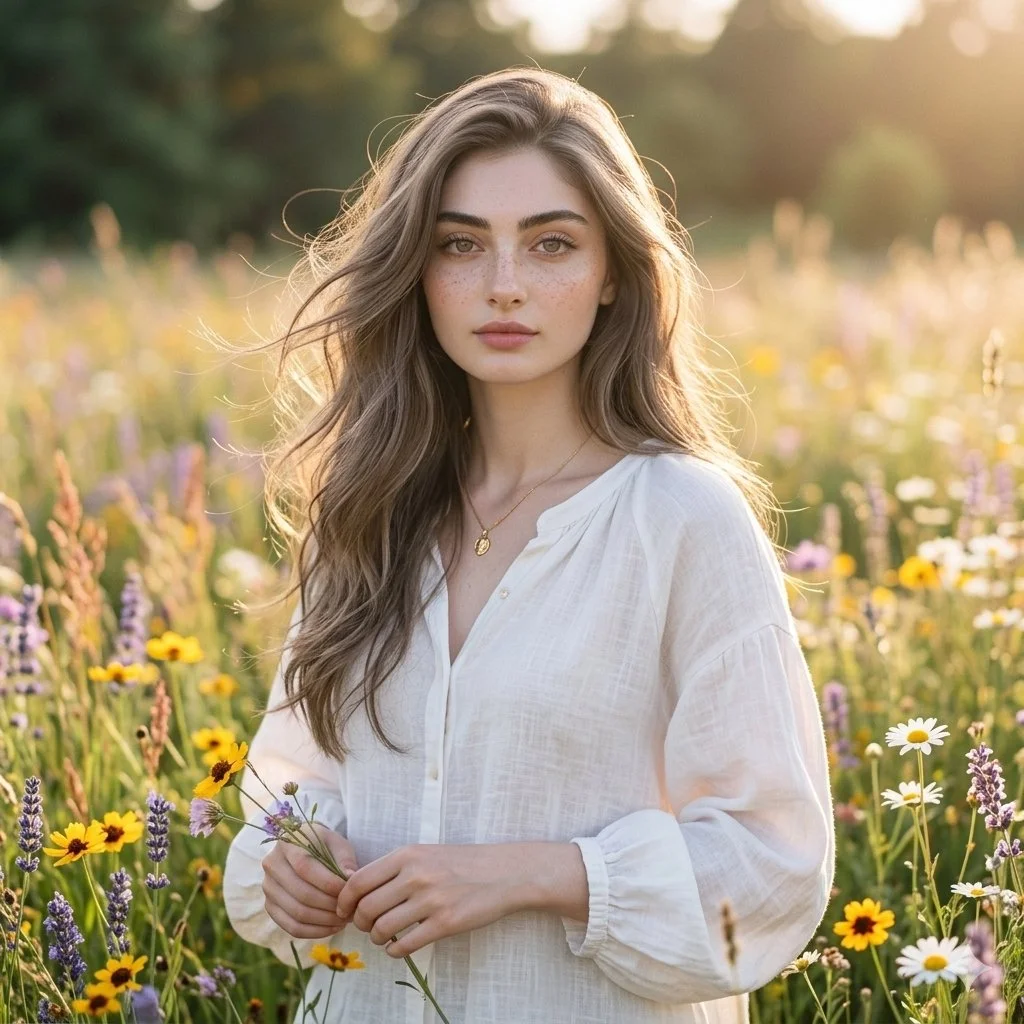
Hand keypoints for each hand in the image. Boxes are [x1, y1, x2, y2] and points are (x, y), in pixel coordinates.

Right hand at [262, 822, 358, 938]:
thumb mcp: (337, 844)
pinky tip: (333, 928)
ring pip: (297, 913)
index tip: (348, 891)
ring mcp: (268, 887)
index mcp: (287, 843)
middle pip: (301, 893)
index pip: (304, 867)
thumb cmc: (325, 847)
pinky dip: (315, 932)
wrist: (305, 852)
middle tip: (350, 910)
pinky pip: (292, 927)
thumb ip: (344, 859)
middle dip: (330, 905)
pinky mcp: (270, 906)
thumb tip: (350, 878)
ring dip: (325, 920)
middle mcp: (272, 864)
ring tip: (345, 919)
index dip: (328, 883)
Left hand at [334, 843, 525, 958]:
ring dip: (377, 939)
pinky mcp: (445, 923)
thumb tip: (360, 891)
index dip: (344, 900)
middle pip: (366, 908)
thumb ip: (395, 868)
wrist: (504, 872)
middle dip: (360, 923)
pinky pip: (406, 945)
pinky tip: (398, 948)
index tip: (344, 910)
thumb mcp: (425, 853)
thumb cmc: (462, 863)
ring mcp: (431, 900)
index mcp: (407, 855)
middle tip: (366, 926)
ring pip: (383, 929)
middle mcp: (416, 875)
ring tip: (383, 938)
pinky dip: (395, 951)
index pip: (358, 881)